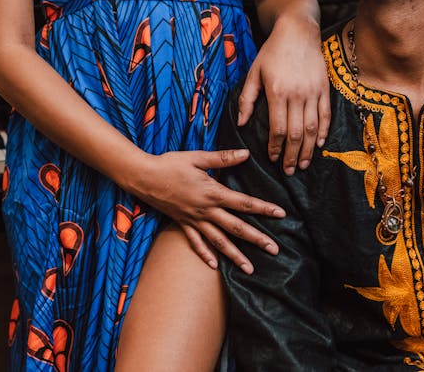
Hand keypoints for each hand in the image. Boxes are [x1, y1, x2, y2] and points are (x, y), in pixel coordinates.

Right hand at [124, 149, 284, 273]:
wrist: (143, 176)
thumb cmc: (170, 163)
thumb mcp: (197, 157)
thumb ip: (222, 158)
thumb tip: (246, 154)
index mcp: (212, 192)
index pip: (244, 203)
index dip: (264, 208)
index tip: (281, 214)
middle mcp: (205, 211)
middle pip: (236, 228)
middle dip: (257, 239)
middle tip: (274, 250)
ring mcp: (194, 220)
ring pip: (219, 242)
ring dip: (235, 256)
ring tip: (250, 269)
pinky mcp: (182, 223)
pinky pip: (195, 243)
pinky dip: (205, 255)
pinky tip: (214, 266)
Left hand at [237, 17, 330, 174]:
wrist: (298, 31)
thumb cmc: (272, 51)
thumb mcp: (254, 72)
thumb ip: (247, 99)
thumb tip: (242, 123)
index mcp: (276, 91)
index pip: (277, 128)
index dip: (275, 147)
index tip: (273, 159)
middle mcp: (296, 94)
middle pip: (295, 133)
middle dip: (291, 155)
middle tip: (288, 171)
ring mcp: (313, 92)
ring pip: (312, 128)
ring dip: (307, 149)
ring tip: (302, 164)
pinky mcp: (324, 88)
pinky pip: (326, 115)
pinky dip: (323, 132)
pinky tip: (319, 145)